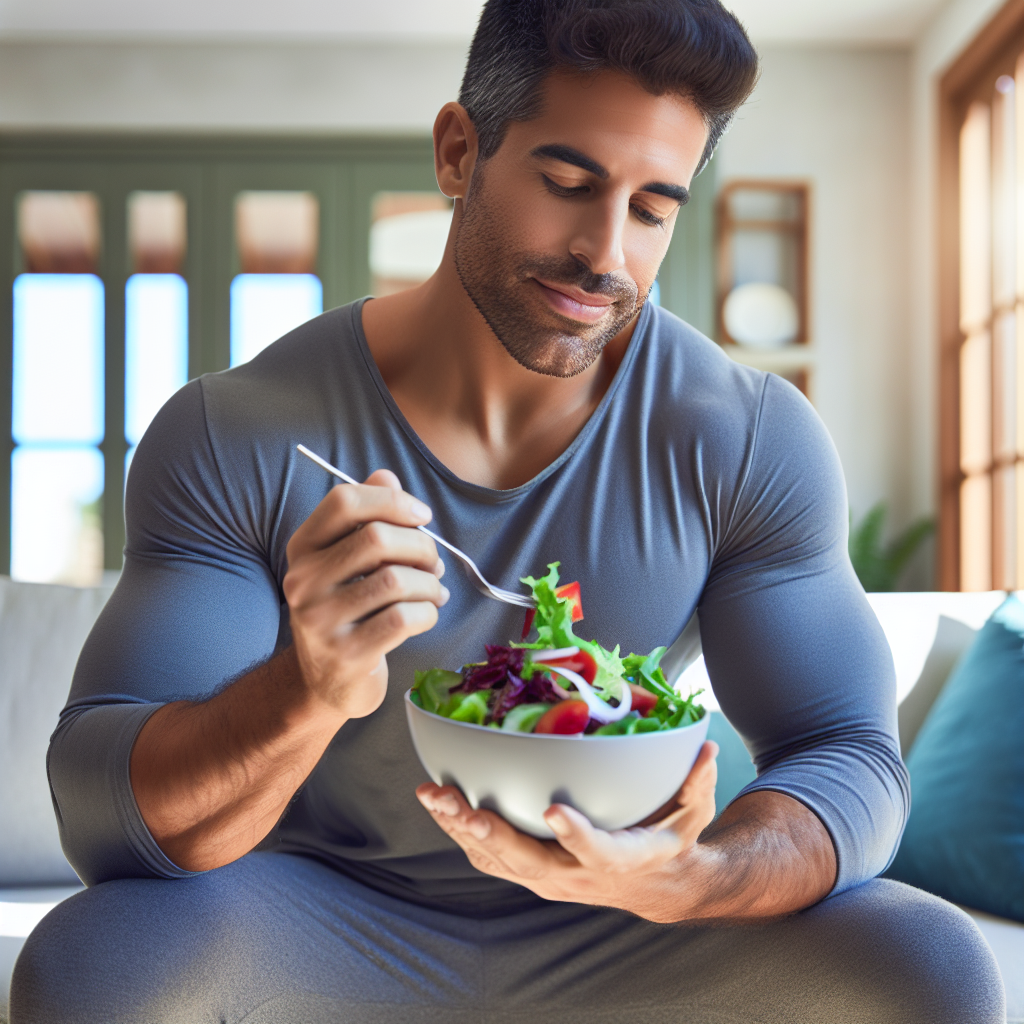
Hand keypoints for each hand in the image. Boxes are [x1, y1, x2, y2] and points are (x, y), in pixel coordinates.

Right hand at [283, 470, 447, 717]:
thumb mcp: (348, 562)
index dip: (392, 500)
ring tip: (434, 591)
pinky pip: (404, 618)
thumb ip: (368, 517)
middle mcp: (303, 581)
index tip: (422, 515)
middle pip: (377, 539)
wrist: (327, 682)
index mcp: (303, 548)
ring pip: (397, 580)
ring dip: (430, 584)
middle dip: (421, 547)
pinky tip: (426, 615)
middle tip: (434, 562)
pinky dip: (428, 613)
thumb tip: (386, 475)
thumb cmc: (349, 611)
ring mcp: (320, 620)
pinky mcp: (346, 654)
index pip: (344, 501)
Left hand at [417, 740, 718, 921]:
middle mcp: (577, 877)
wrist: (653, 886)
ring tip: (432, 796)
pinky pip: (488, 855)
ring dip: (460, 829)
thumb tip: (706, 748)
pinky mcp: (530, 872)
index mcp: (620, 860)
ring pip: (497, 859)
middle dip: (488, 833)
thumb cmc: (671, 841)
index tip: (553, 810)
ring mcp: (548, 879)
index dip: (575, 835)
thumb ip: (697, 783)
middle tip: (458, 805)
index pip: (597, 853)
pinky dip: (461, 830)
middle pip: (526, 860)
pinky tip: (439, 803)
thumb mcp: (692, 815)